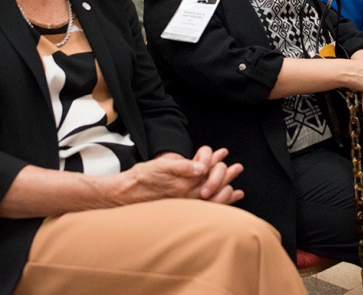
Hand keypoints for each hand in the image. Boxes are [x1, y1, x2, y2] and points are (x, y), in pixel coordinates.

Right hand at [122, 147, 243, 204]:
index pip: (208, 173)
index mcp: (184, 185)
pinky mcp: (181, 209)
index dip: (217, 162)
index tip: (223, 153)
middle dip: (227, 176)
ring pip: (212, 199)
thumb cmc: (141, 180)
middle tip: (238, 168)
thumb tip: (202, 167)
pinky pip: (204, 208)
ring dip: (226, 190)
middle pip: (214, 186)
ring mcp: (185, 205)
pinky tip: (222, 202)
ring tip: (238, 190)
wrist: (124, 196)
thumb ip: (183, 167)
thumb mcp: (161, 167)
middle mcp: (187, 197)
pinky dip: (217, 204)